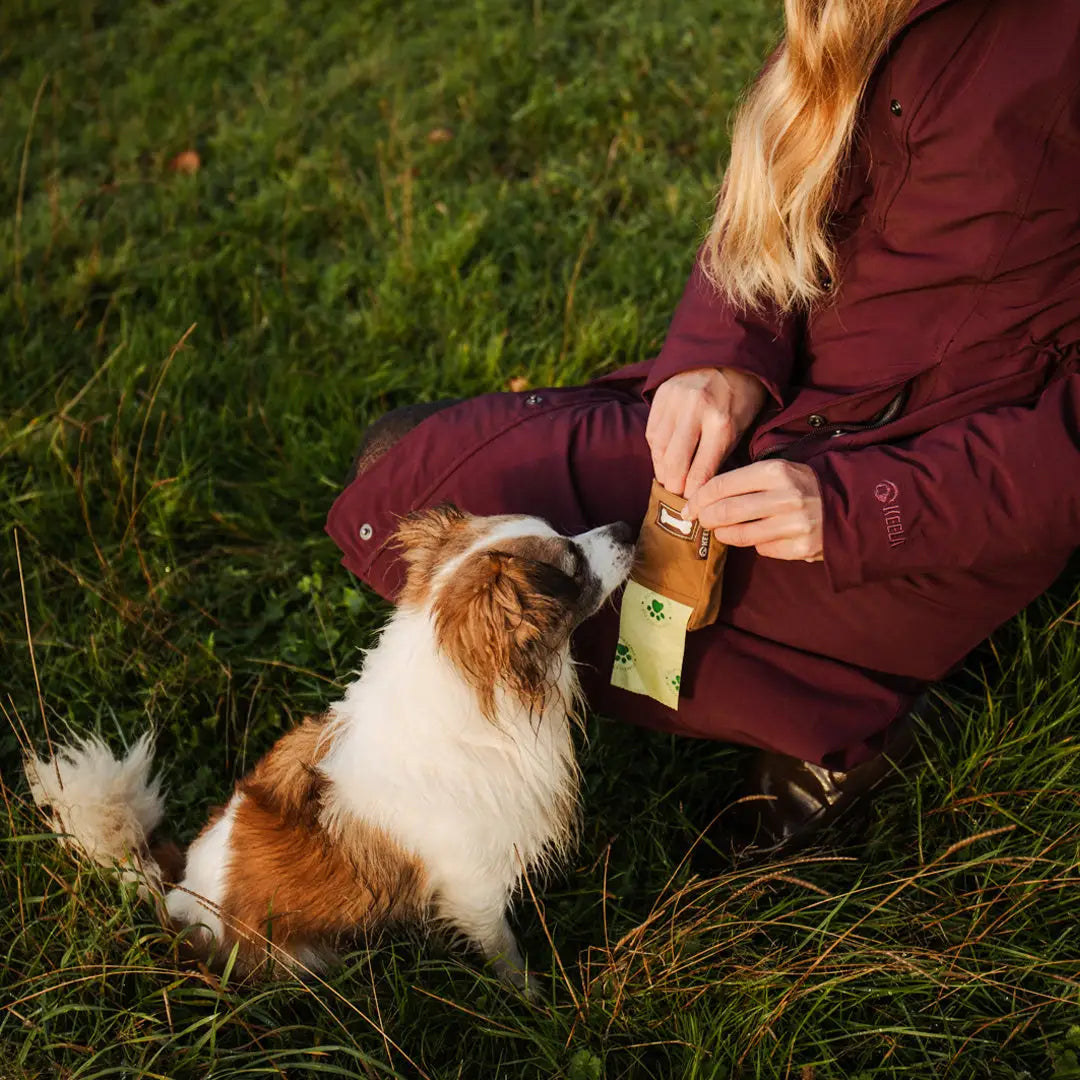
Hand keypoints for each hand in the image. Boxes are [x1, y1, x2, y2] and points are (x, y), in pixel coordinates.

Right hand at [646, 367, 767, 498]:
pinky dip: (656, 450)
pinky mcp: (660, 396)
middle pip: (676, 462)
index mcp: (722, 421)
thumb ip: (724, 451)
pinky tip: (663, 459)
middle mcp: (695, 411)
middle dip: (675, 485)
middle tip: (677, 497)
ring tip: (669, 480)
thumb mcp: (744, 422)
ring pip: (660, 449)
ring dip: (662, 469)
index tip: (693, 505)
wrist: (726, 351)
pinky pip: (652, 432)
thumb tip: (705, 485)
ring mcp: (674, 402)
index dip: (695, 492)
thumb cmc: (742, 393)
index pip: (702, 469)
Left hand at [684, 460, 823, 561]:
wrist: (851, 504)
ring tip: (723, 530)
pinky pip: (762, 549)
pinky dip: (756, 544)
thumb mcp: (778, 471)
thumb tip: (703, 498)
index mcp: (776, 471)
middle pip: (727, 511)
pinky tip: (762, 536)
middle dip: (706, 518)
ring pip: (740, 534)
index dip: (699, 498)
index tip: (689, 507)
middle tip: (701, 520)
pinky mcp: (800, 547)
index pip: (722, 485)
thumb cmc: (803, 485)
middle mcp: (786, 496)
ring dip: (724, 534)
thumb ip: (744, 481)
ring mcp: (794, 524)